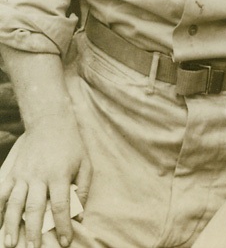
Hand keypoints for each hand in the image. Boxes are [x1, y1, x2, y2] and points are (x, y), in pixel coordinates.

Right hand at [0, 117, 90, 247]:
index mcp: (59, 175)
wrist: (50, 122)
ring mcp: (22, 174)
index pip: (61, 206)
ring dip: (11, 225)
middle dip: (34, 231)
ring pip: (14, 204)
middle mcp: (39, 177)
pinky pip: (1, 193)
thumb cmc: (71, 145)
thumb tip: (80, 216)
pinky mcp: (11, 172)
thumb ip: (83, 189)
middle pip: (34, 208)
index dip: (62, 226)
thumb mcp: (85, 164)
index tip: (64, 242)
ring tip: (10, 244)